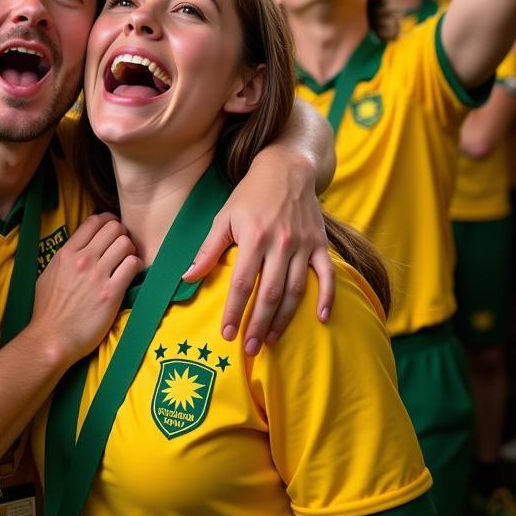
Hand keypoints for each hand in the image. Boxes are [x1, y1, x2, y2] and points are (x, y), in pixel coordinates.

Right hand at [29, 214, 141, 364]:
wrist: (52, 339)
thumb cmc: (47, 311)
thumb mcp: (49, 275)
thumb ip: (65, 257)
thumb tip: (79, 247)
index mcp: (66, 253)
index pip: (94, 221)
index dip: (108, 221)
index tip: (111, 231)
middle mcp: (83, 259)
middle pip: (114, 228)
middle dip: (121, 234)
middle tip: (121, 248)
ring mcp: (97, 275)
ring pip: (125, 243)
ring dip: (130, 250)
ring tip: (127, 261)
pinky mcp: (111, 293)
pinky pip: (132, 265)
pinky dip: (136, 266)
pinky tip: (131, 273)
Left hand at [183, 148, 333, 353]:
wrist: (286, 168)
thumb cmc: (249, 195)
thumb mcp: (223, 217)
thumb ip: (208, 249)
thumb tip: (188, 277)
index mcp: (253, 237)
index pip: (242, 283)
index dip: (234, 310)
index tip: (227, 334)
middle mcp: (280, 243)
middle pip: (269, 293)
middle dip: (258, 324)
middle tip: (250, 348)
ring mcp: (303, 245)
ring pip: (295, 290)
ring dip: (284, 319)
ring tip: (272, 340)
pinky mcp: (320, 244)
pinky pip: (328, 275)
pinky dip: (327, 298)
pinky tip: (321, 319)